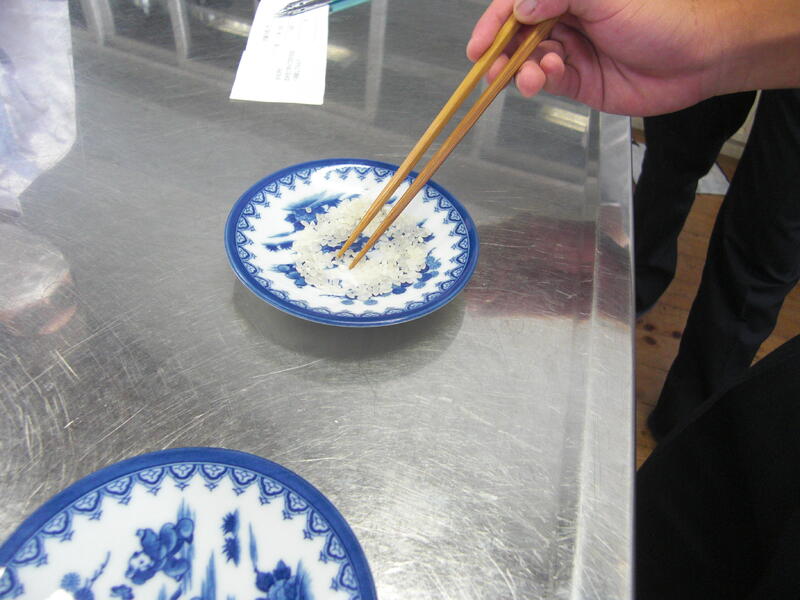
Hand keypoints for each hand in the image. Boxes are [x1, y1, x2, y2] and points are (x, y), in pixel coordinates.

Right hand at [467, 0, 799, 115]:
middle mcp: (566, 20)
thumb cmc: (661, 17)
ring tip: (530, 76)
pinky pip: (547, 81)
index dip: (495, 21)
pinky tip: (544, 80)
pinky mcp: (579, 82)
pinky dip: (539, 81)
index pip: (520, 4)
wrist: (700, 58)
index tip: (479, 44)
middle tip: (492, 67)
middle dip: (502, 51)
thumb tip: (519, 8)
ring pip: (529, 60)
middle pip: (518, 34)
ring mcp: (571, 52)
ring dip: (520, 69)